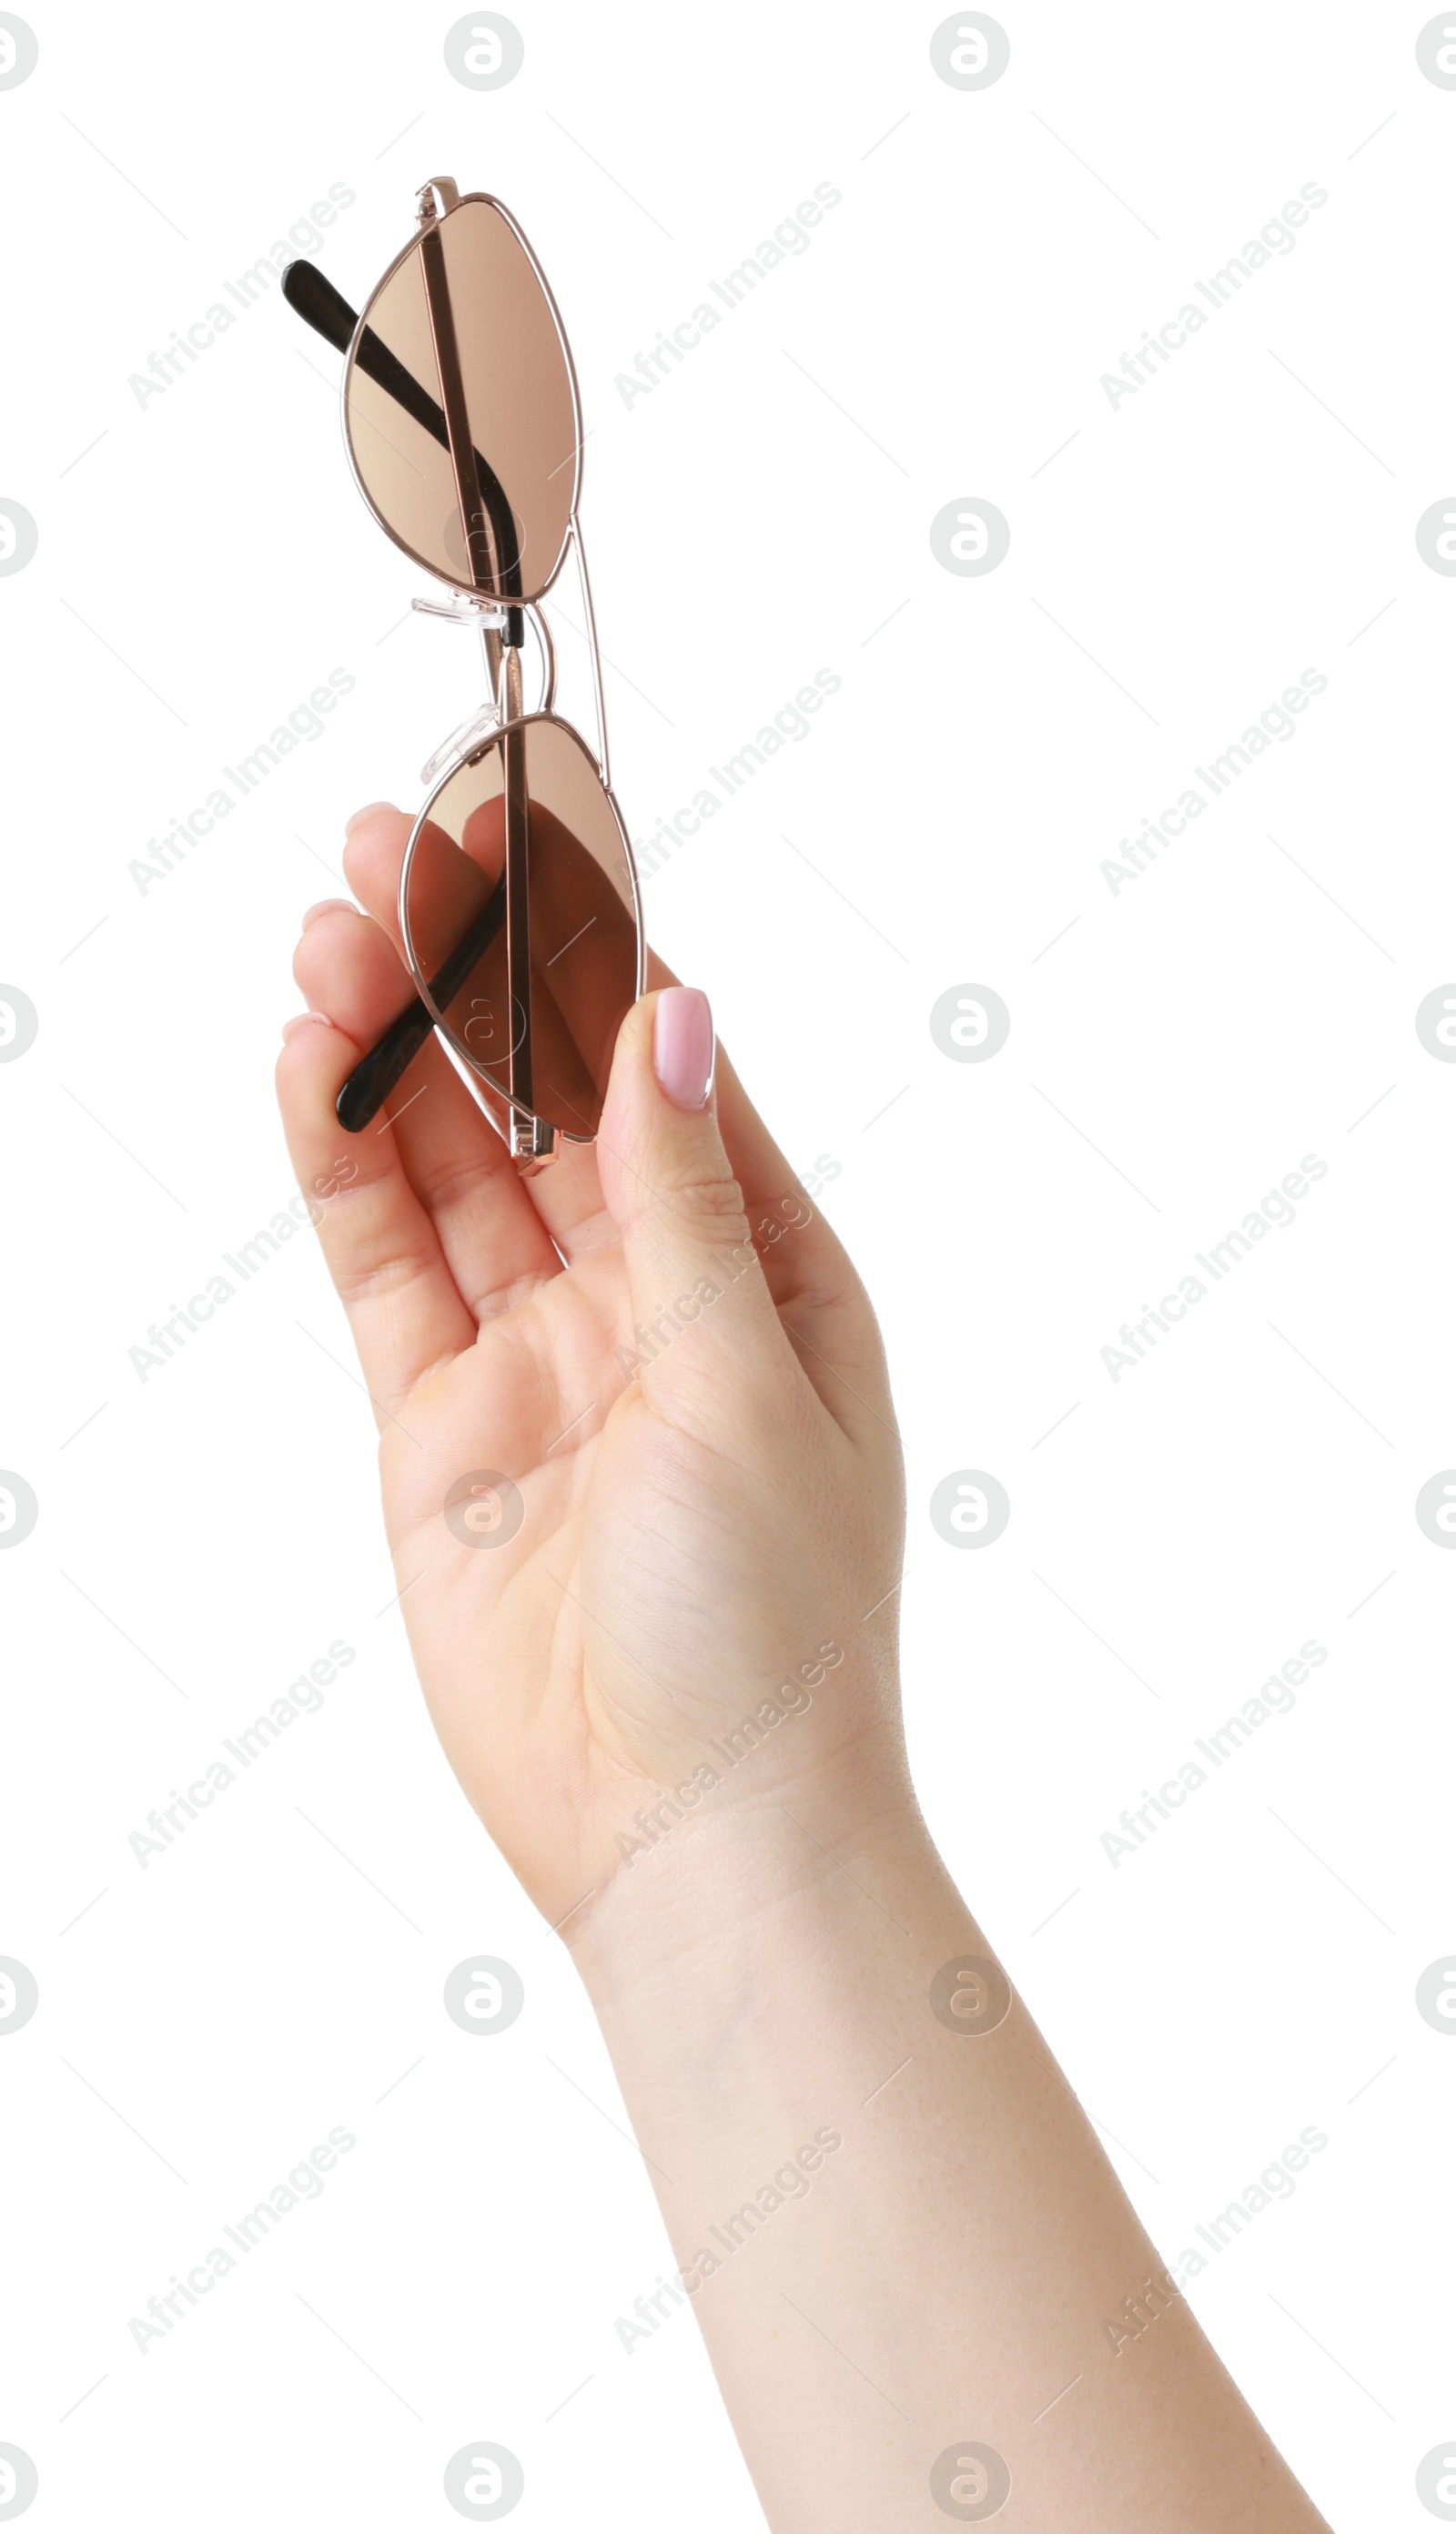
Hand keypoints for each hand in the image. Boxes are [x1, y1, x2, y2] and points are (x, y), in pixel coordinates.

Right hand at [276, 804, 909, 1937]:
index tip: (525, 830)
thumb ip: (684, 1197)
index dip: (591, 948)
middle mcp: (650, 1293)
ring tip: (326, 930)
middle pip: (538, 1097)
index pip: (664, 1067)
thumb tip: (677, 1011)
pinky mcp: (440, 1424)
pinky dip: (342, 1168)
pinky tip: (307, 1067)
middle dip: (467, 974)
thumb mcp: (747, 1376)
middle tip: (388, 846)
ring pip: (449, 1165)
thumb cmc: (775, 1627)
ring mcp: (536, 1353)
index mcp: (766, 1269)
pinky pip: (384, 1266)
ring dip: (390, 1049)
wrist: (689, 1835)